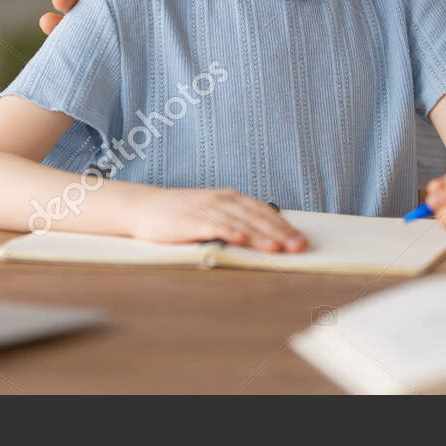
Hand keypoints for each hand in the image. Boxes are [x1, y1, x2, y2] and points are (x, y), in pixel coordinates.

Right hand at [131, 187, 307, 252]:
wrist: (144, 206)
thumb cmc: (181, 214)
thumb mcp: (213, 212)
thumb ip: (236, 219)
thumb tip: (264, 235)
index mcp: (231, 198)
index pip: (264, 211)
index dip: (284, 226)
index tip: (301, 240)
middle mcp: (223, 200)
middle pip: (257, 217)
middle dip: (280, 233)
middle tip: (299, 247)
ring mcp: (206, 209)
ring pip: (240, 222)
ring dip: (260, 235)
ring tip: (278, 248)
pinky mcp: (190, 220)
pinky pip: (212, 225)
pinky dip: (228, 231)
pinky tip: (240, 239)